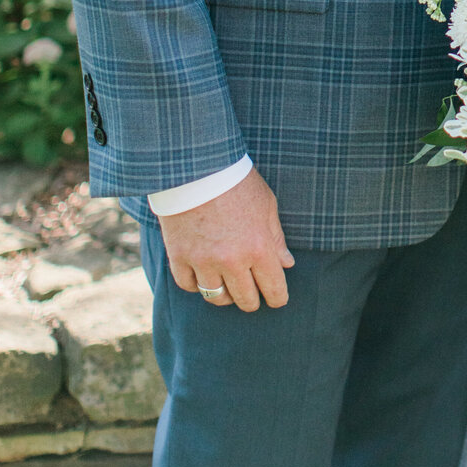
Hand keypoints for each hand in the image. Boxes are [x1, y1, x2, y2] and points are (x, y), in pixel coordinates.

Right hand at [156, 169, 294, 311]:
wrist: (196, 165)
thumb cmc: (237, 181)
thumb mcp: (266, 205)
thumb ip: (276, 238)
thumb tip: (286, 264)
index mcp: (259, 247)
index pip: (274, 290)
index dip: (278, 297)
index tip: (276, 296)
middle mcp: (232, 260)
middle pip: (245, 301)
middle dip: (252, 298)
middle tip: (252, 289)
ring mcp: (203, 261)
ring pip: (216, 298)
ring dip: (225, 293)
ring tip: (228, 281)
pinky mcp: (179, 257)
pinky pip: (189, 286)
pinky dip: (197, 283)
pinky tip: (203, 272)